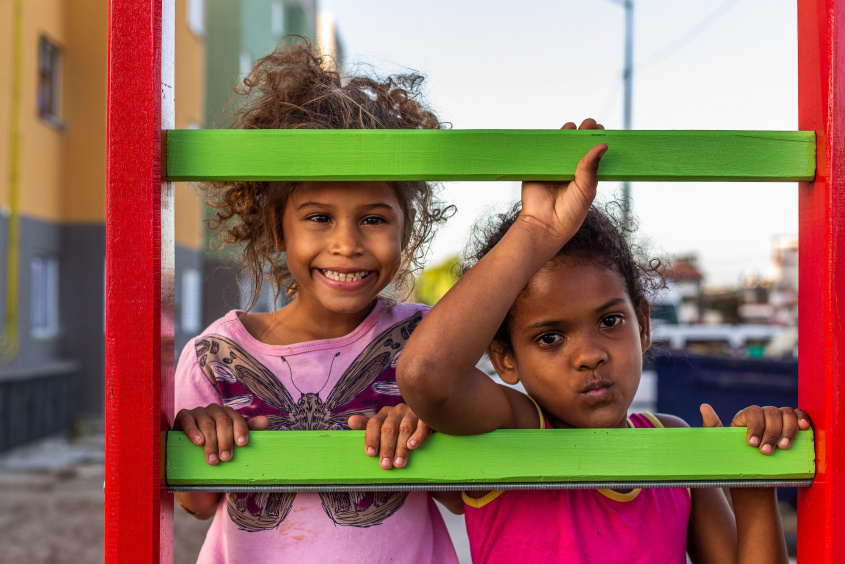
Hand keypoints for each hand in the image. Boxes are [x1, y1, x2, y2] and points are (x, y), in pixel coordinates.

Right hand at [174, 404, 268, 464]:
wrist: (191, 456)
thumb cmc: (216, 447)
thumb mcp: (232, 441)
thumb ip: (248, 431)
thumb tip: (265, 421)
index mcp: (228, 414)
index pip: (237, 418)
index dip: (241, 430)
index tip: (242, 444)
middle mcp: (214, 410)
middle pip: (223, 421)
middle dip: (225, 441)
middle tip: (226, 458)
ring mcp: (198, 412)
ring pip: (207, 424)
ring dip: (211, 443)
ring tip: (213, 460)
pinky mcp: (183, 416)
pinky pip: (188, 421)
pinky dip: (194, 431)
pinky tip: (199, 442)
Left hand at [348, 404, 432, 468]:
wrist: (426, 416)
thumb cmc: (400, 426)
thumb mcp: (383, 425)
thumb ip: (367, 426)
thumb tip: (351, 421)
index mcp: (384, 413)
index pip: (374, 423)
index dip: (371, 438)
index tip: (370, 454)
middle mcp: (397, 411)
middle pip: (389, 428)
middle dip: (386, 448)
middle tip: (385, 465)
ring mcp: (412, 413)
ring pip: (405, 428)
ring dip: (401, 447)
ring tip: (399, 463)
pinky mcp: (427, 417)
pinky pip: (423, 425)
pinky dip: (417, 436)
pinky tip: (412, 446)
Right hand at [520, 119, 607, 245]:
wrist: (545, 225)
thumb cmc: (570, 212)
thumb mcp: (586, 188)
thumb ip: (591, 166)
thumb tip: (602, 145)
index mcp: (584, 176)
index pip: (591, 154)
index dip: (596, 141)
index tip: (602, 129)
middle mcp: (569, 171)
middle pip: (576, 147)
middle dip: (583, 133)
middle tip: (590, 123)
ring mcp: (552, 169)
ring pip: (559, 148)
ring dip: (565, 135)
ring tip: (573, 126)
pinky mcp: (537, 170)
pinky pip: (541, 153)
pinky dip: (546, 143)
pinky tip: (554, 134)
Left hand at [700, 403, 810, 454]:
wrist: (751, 480)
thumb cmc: (733, 459)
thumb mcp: (720, 444)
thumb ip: (712, 425)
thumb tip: (703, 406)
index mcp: (746, 417)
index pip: (753, 412)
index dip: (755, 426)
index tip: (752, 444)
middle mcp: (763, 416)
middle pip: (772, 413)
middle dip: (771, 433)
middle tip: (766, 452)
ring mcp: (779, 422)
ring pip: (787, 414)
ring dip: (787, 430)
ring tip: (783, 448)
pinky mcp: (792, 430)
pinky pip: (800, 417)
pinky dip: (803, 419)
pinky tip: (804, 428)